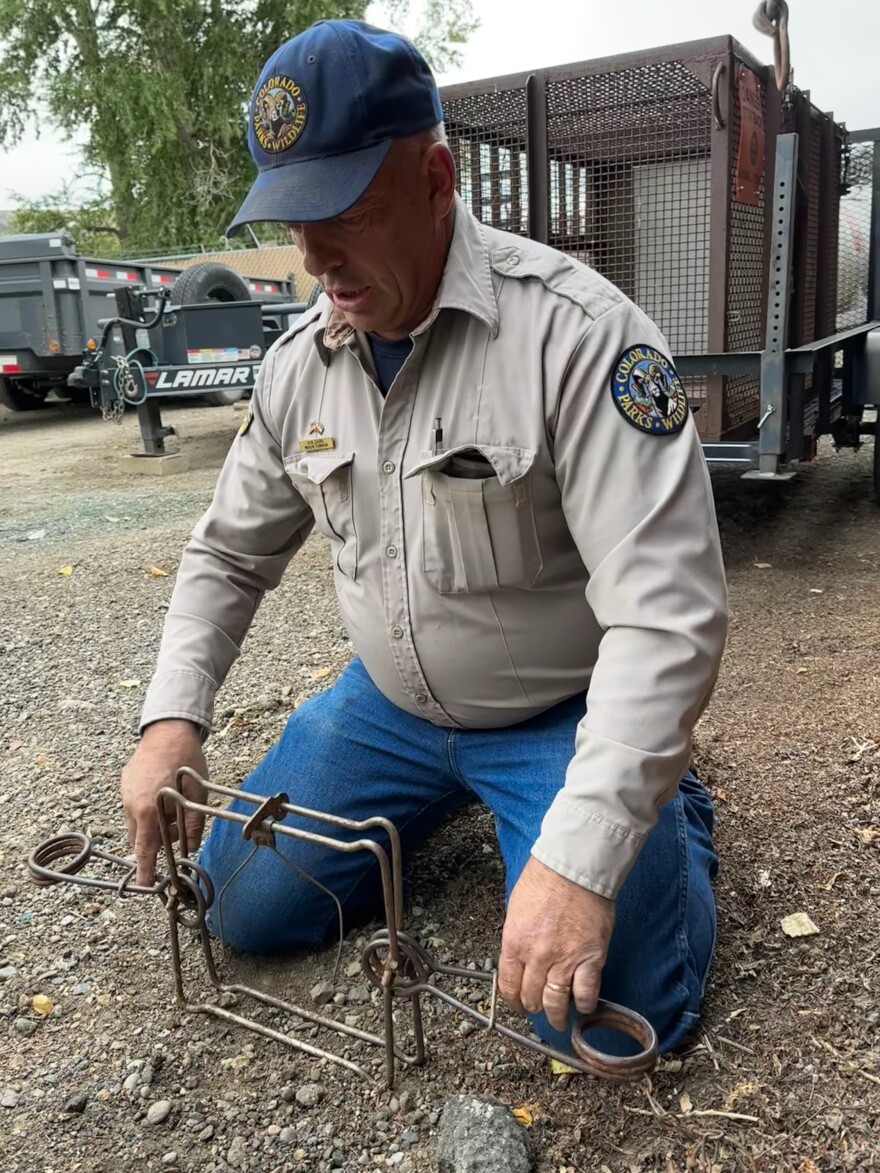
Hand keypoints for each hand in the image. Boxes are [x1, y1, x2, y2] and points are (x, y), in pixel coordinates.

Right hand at [121, 719, 207, 886]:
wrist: (169, 730)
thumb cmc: (186, 761)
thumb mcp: (197, 795)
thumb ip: (193, 825)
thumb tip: (191, 847)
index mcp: (148, 810)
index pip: (144, 850)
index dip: (145, 870)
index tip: (145, 886)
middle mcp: (131, 804)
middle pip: (141, 838)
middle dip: (157, 841)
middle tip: (176, 828)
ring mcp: (125, 793)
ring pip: (137, 823)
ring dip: (152, 823)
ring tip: (172, 805)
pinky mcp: (125, 783)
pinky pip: (134, 806)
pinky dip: (147, 808)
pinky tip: (162, 792)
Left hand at [498, 856, 614, 1030]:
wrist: (575, 868)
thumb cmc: (545, 879)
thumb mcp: (516, 909)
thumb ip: (517, 938)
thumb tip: (519, 958)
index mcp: (515, 943)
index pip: (509, 985)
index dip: (512, 1001)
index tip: (517, 1004)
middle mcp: (537, 957)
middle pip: (531, 997)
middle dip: (532, 1007)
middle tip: (537, 1008)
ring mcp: (564, 961)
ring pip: (556, 1002)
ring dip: (556, 1015)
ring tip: (558, 1019)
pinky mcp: (590, 959)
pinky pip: (586, 993)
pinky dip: (584, 1005)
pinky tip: (582, 1006)